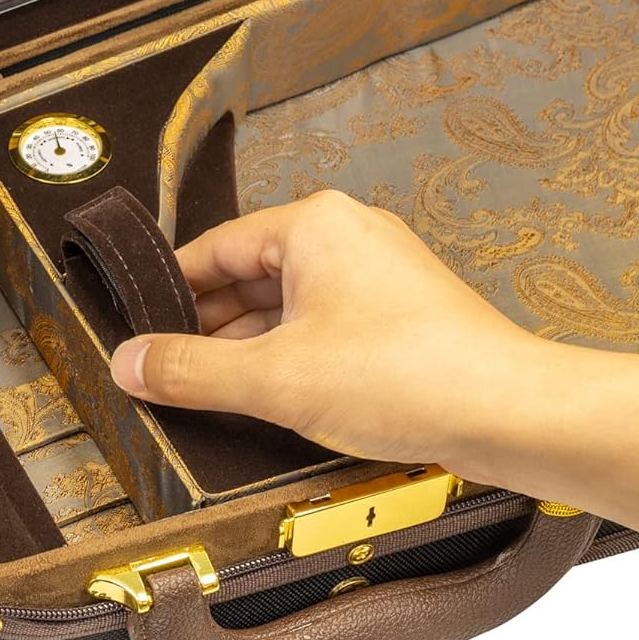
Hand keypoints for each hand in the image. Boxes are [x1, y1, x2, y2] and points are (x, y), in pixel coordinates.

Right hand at [108, 190, 548, 468]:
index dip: (169, 293)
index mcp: (314, 225)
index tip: (137, 329)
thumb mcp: (273, 378)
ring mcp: (377, 277)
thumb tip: (128, 362)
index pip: (214, 248)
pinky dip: (289, 358)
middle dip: (206, 327)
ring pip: (286, 307)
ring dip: (247, 349)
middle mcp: (347, 237)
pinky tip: (269, 399)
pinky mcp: (398, 317)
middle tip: (164, 371)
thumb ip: (190, 370)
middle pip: (248, 277)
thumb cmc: (409, 376)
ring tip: (210, 393)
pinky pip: (322, 327)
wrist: (510, 414)